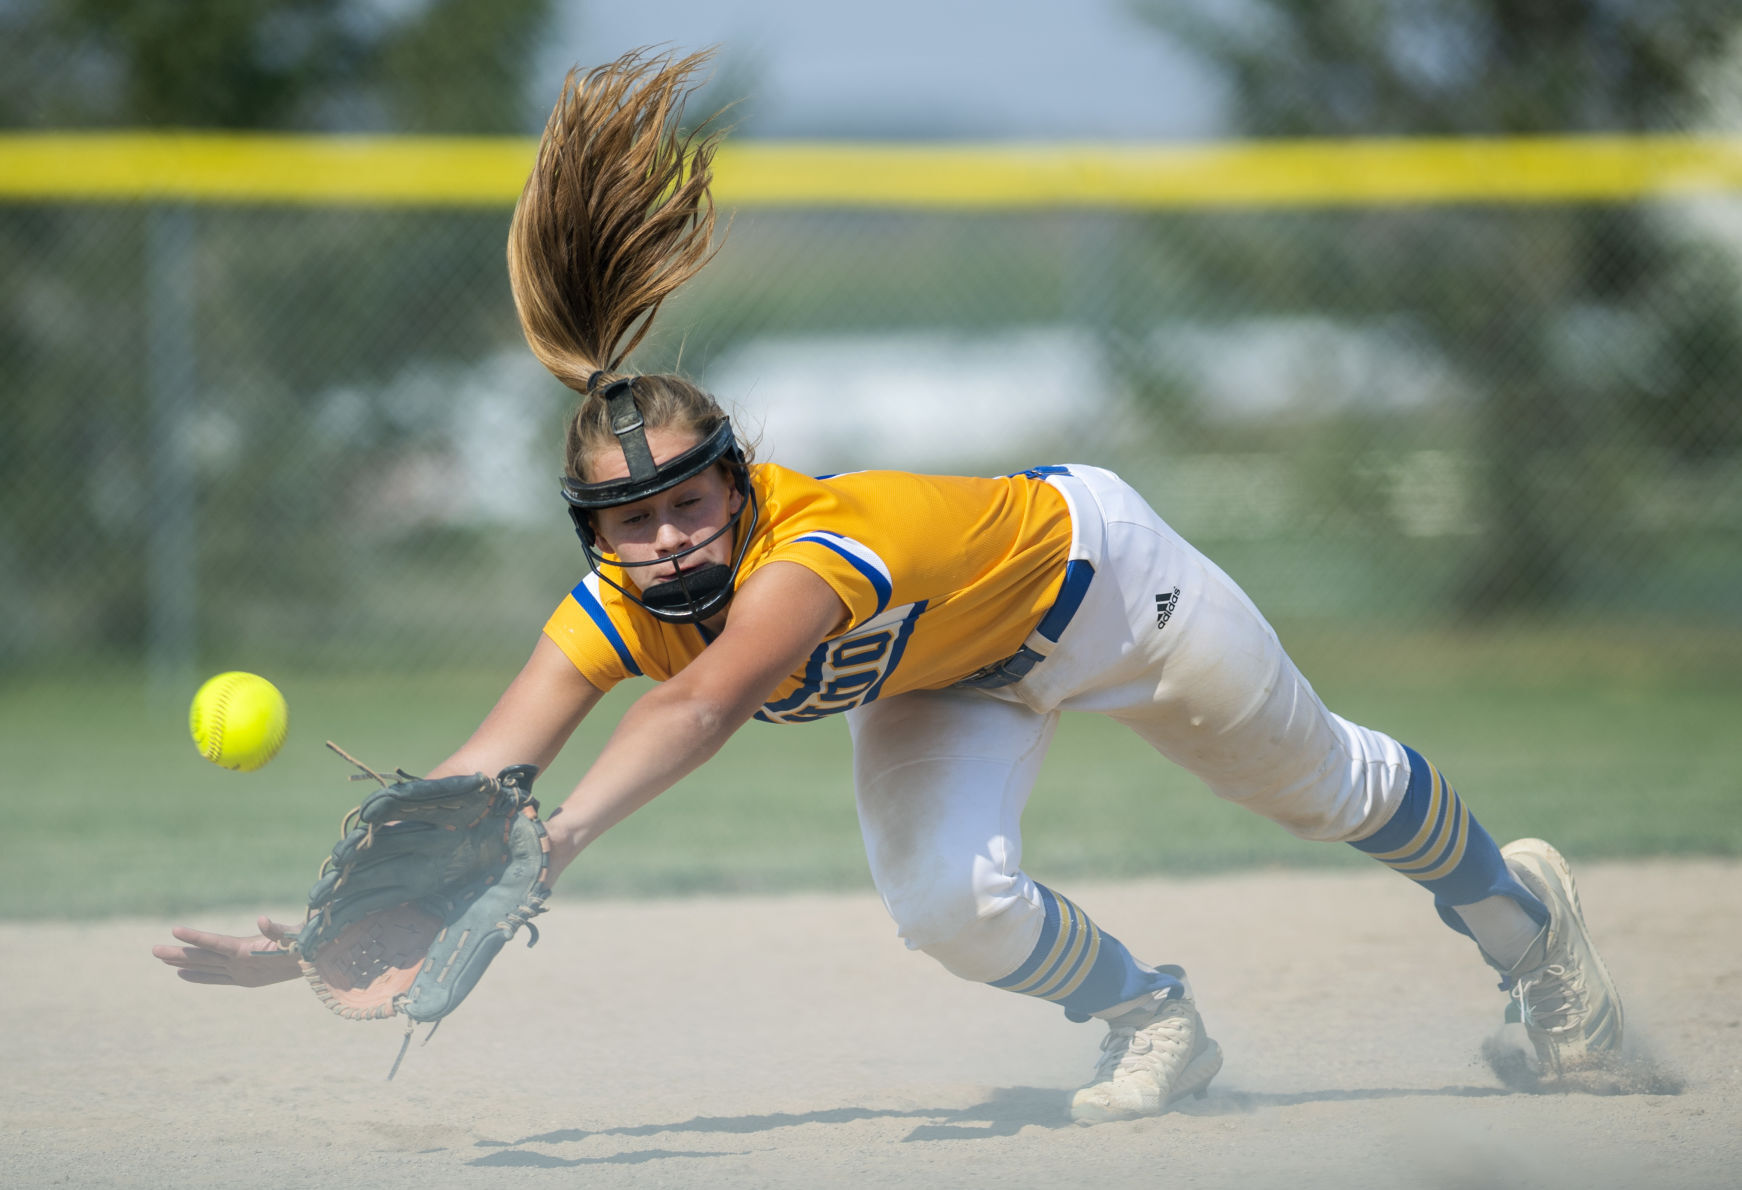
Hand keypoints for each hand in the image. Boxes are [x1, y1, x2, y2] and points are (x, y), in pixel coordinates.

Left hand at [151, 915, 301, 986]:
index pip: (215, 943)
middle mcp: (241, 966)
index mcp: (249, 953)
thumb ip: (278, 929)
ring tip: (162, 958)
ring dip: (183, 963)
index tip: (174, 929)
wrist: (319, 965)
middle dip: (178, 953)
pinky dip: (198, 975)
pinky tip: (182, 974)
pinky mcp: (245, 979)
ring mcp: (241, 974)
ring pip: (206, 968)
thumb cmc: (308, 943)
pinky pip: (215, 977)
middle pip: (203, 958)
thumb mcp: (296, 933)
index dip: (194, 936)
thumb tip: (262, 919)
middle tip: (153, 950)